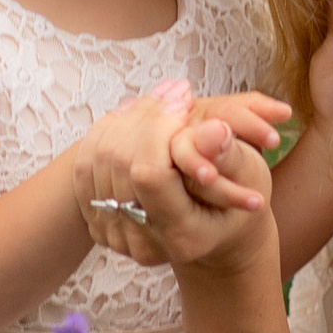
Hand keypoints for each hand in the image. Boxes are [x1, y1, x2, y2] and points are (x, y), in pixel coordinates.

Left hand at [77, 94, 278, 275]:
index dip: (161, 129)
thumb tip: (215, 129)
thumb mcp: (247, 176)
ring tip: (158, 97)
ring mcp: (116, 234)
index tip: (184, 100)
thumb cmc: (238, 200)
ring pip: (97, 160)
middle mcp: (143, 242)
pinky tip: (133, 114)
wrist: (216, 232)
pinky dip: (107, 132)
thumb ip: (227, 154)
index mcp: (183, 236)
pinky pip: (85, 166)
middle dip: (144, 117)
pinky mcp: (99, 221)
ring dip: (125, 118)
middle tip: (173, 90)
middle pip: (119, 163)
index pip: (150, 173)